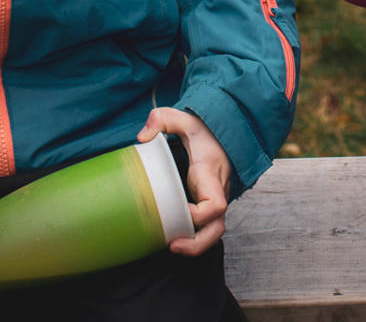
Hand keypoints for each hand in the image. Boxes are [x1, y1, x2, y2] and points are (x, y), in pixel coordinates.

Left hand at [139, 107, 230, 256]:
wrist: (223, 133)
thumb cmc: (204, 129)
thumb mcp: (183, 118)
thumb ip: (162, 119)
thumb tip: (142, 138)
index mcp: (211, 174)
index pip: (215, 204)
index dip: (199, 215)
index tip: (181, 211)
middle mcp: (217, 191)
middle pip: (217, 227)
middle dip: (198, 243)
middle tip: (173, 246)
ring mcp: (215, 199)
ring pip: (214, 232)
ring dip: (196, 245)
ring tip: (171, 247)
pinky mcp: (208, 203)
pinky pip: (207, 226)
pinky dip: (194, 237)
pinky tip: (174, 237)